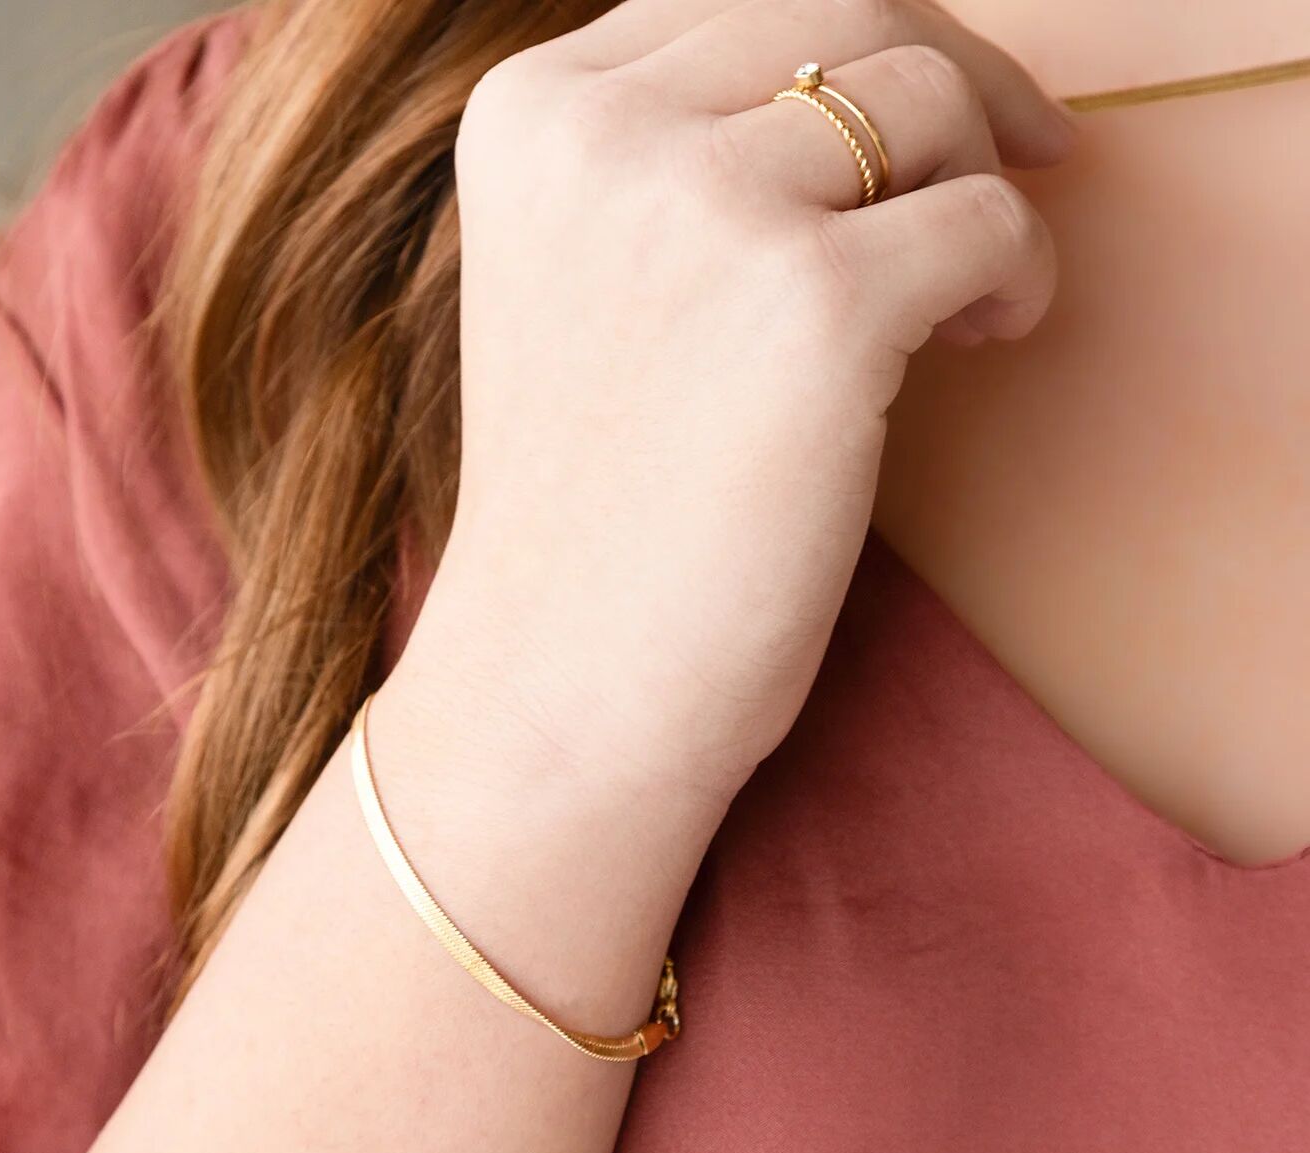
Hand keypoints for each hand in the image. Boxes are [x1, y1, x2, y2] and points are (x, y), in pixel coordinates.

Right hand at [398, 0, 1073, 810]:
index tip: (924, 114)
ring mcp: (702, 209)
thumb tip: (862, 94)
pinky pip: (985, 220)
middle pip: (843, 4)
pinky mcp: (813, 303)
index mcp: (527, 120)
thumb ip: (666, 171)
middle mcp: (601, 134)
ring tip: (967, 304)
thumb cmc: (589, 518)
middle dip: (956, 73)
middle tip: (1022, 150)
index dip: (851, 43)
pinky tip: (985, 344)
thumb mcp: (579, 291)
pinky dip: (1017, 276)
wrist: (559, 688)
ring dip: (983, 182)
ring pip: (923, 97)